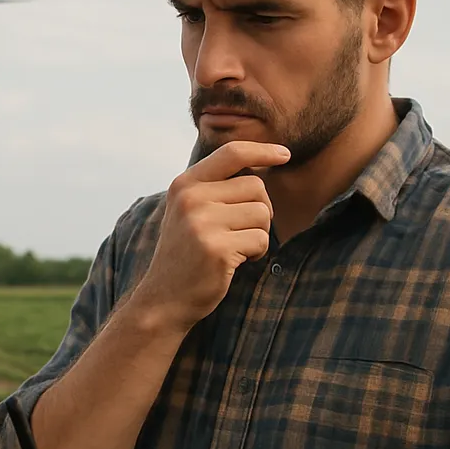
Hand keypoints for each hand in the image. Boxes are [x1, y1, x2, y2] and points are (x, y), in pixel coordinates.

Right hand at [134, 140, 289, 330]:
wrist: (164, 298)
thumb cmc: (185, 254)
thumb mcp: (189, 212)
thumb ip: (215, 187)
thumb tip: (262, 163)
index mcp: (184, 184)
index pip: (232, 153)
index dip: (263, 150)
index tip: (285, 154)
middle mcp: (191, 198)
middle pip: (256, 185)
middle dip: (261, 209)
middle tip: (242, 231)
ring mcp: (202, 223)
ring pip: (262, 213)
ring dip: (259, 234)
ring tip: (236, 248)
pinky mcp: (217, 248)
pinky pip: (261, 239)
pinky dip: (257, 253)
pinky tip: (235, 262)